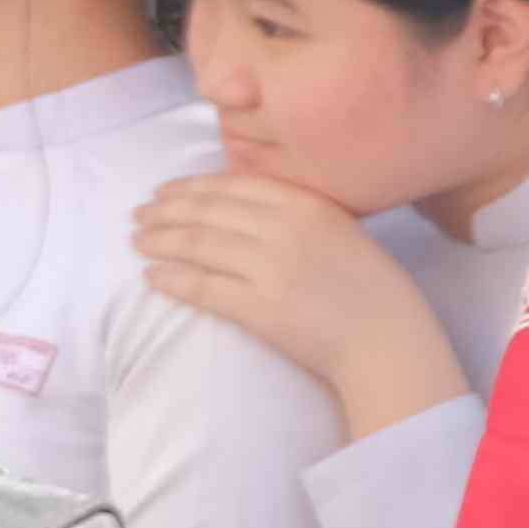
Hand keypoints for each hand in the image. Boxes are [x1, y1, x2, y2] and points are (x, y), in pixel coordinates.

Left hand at [135, 171, 468, 437]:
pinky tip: (151, 277)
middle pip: (208, 211)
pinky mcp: (260, 308)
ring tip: (138, 241)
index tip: (166, 191)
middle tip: (139, 215)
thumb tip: (247, 206)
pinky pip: (203, 288)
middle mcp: (286, 230)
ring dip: (160, 241)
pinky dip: (171, 280)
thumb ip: (302, 214)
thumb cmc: (374, 290)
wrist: (389, 342)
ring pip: (198, 244)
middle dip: (166, 211)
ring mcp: (271, 268)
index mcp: (309, 205)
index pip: (234, 185)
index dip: (192, 186)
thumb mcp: (344, 233)